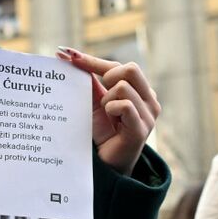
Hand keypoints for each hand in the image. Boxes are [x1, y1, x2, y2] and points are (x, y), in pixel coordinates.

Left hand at [56, 47, 159, 175]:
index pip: (120, 67)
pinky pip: (124, 105)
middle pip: (130, 69)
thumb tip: (71, 57)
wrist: (108, 164)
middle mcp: (149, 100)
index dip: (93, 61)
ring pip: (124, 87)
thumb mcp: (95, 103)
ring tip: (107, 114)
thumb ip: (91, 82)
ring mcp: (148, 115)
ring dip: (107, 99)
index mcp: (141, 91)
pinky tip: (111, 118)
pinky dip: (111, 108)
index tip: (68, 55)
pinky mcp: (141, 129)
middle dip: (108, 77)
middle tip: (101, 97)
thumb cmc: (104, 134)